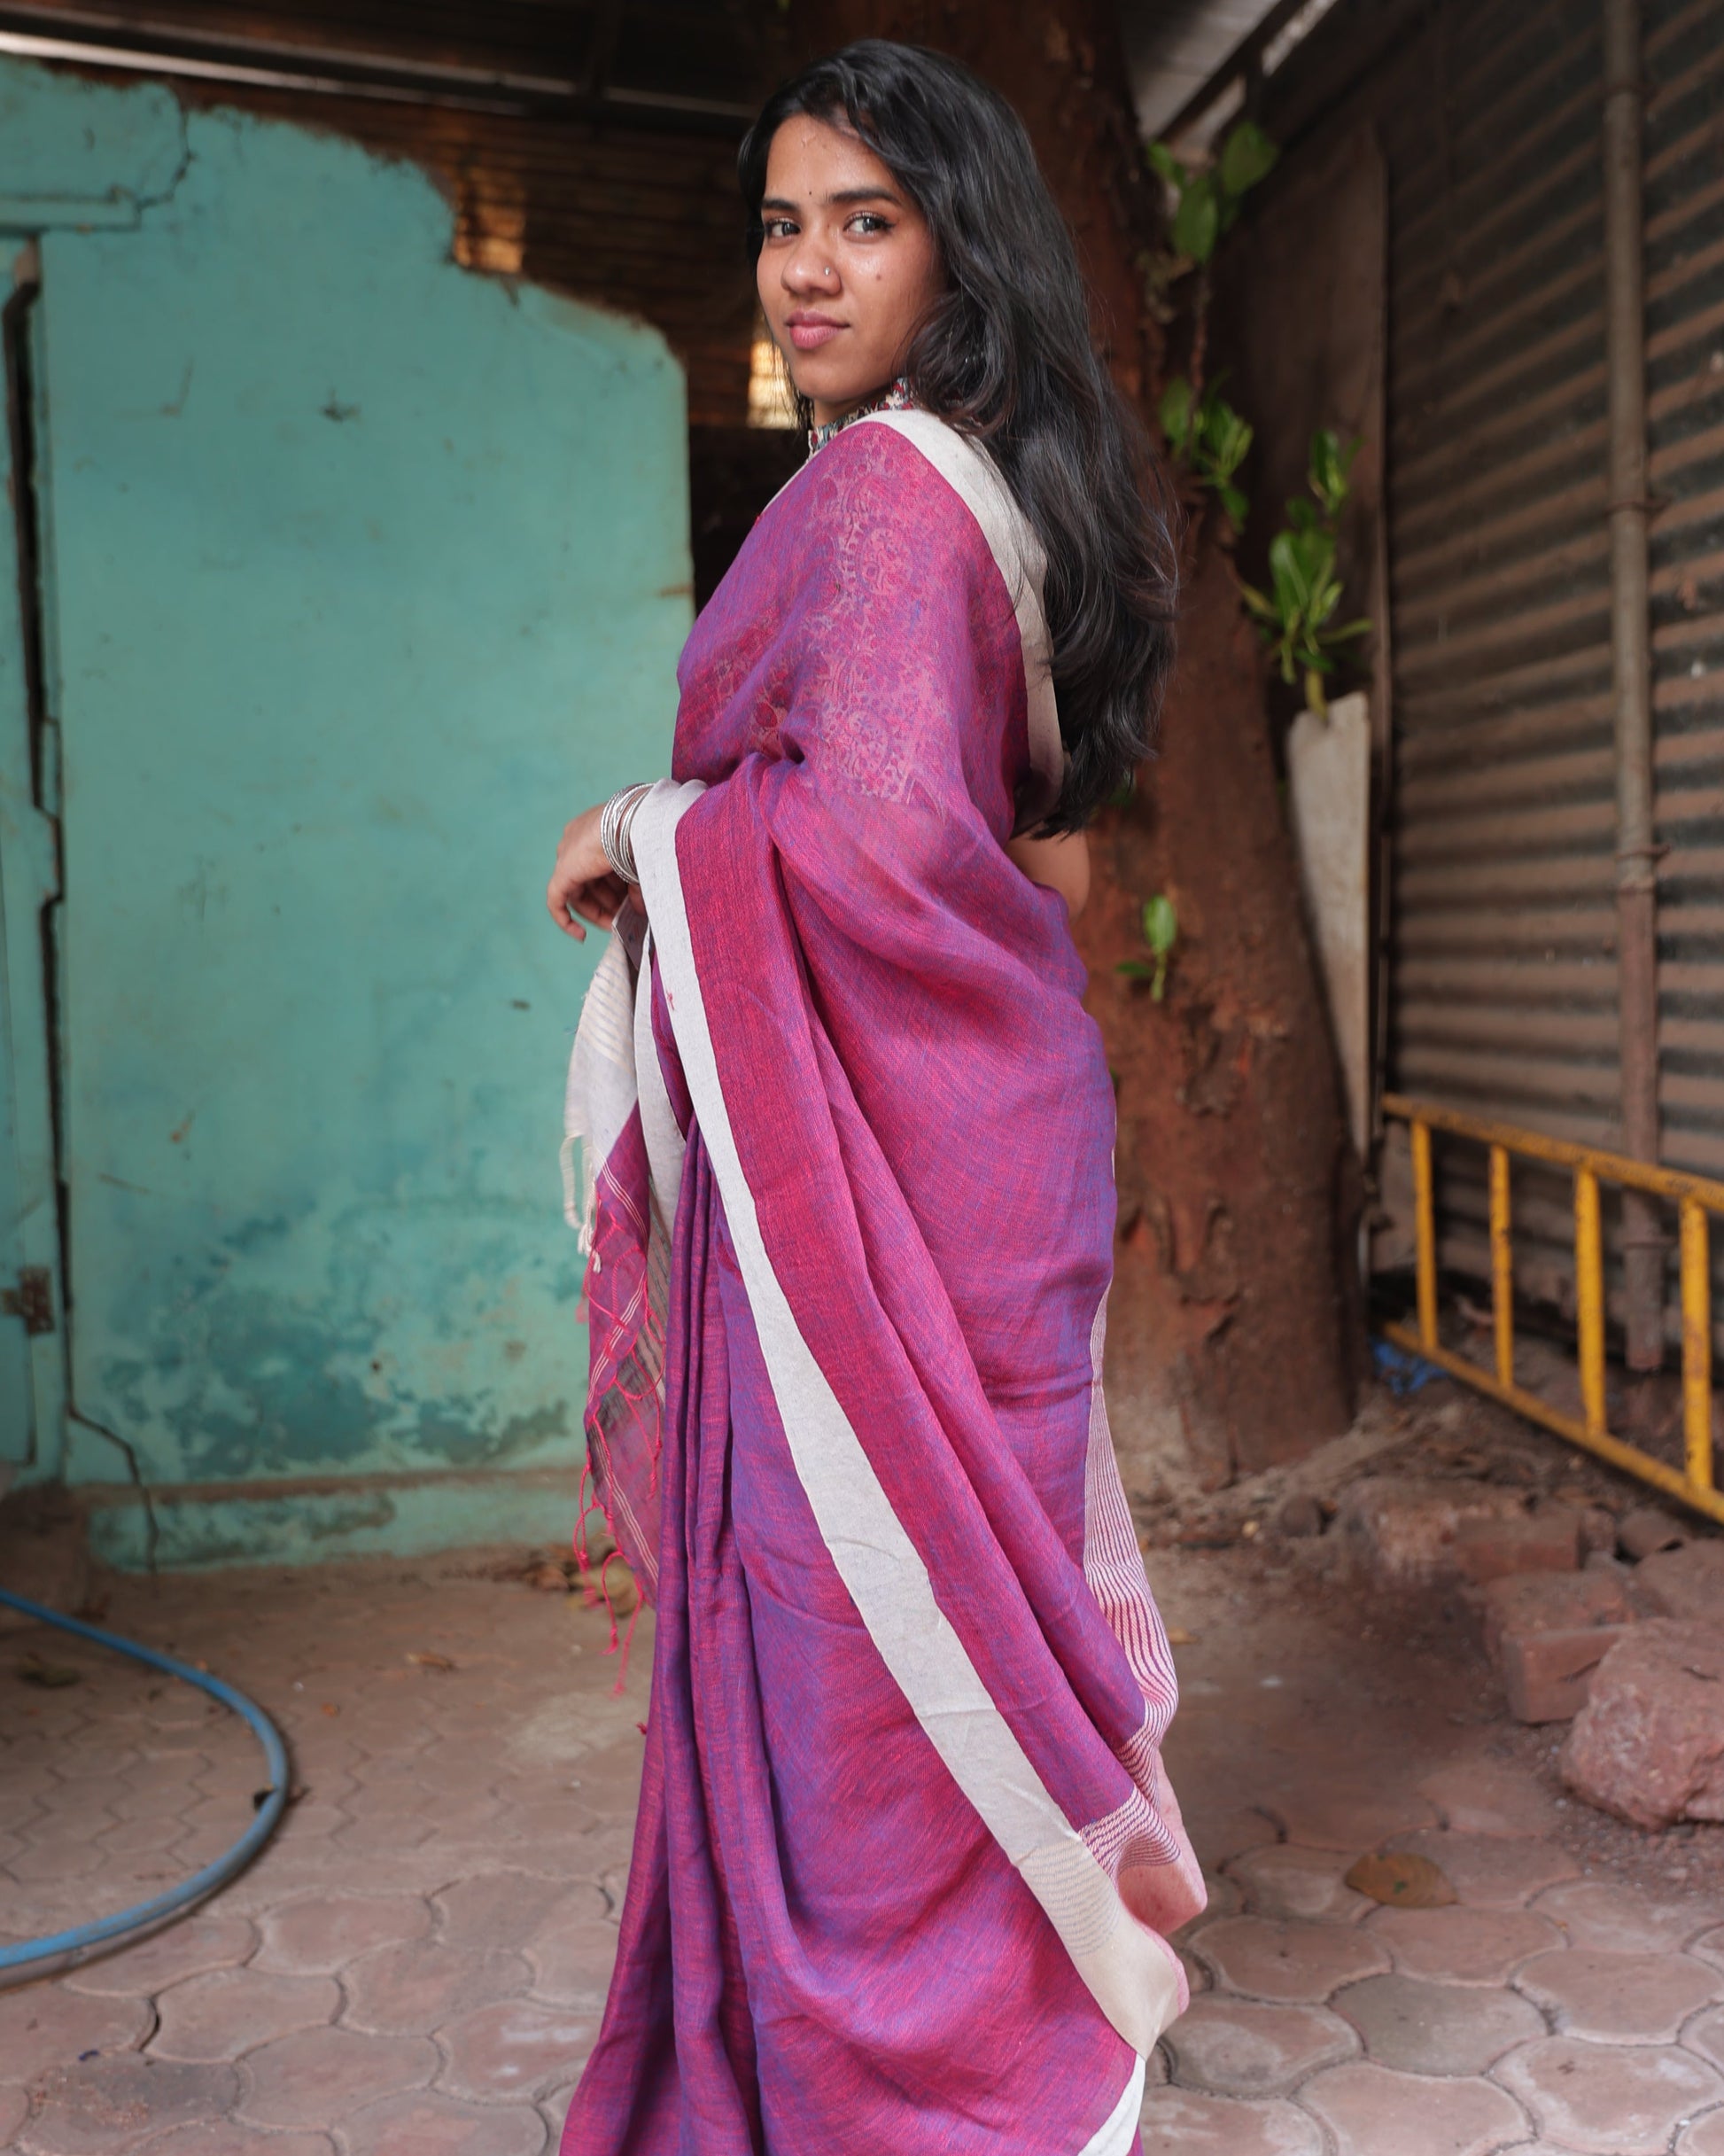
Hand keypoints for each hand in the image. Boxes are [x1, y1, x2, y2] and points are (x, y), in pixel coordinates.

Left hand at [547, 805, 629, 940]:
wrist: (639, 822)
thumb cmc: (646, 837)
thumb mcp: (642, 865)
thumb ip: (637, 888)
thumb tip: (640, 911)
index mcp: (595, 832)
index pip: (599, 868)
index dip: (613, 890)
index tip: (625, 906)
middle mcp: (577, 841)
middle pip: (588, 882)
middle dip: (607, 904)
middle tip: (622, 919)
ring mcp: (568, 854)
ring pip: (578, 892)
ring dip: (598, 911)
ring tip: (616, 924)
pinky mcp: (563, 870)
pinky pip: (556, 900)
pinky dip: (565, 919)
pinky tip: (579, 936)